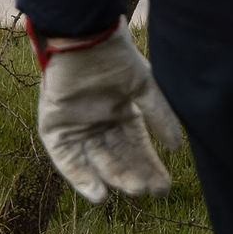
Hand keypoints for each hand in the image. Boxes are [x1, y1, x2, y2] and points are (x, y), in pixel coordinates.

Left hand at [35, 28, 184, 201]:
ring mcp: (76, 128)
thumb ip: (159, 116)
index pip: (136, 148)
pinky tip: (99, 194)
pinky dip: (81, 177)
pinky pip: (67, 160)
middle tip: (150, 191)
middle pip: (117, 158)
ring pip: (96, 162)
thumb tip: (178, 147)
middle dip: (134, 176)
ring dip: (113, 178)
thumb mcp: (144, 87)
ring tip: (134, 190)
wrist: (82, 39)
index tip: (163, 188)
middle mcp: (98, 124)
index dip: (150, 168)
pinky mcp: (55, 129)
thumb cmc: (115, 58)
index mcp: (121, 113)